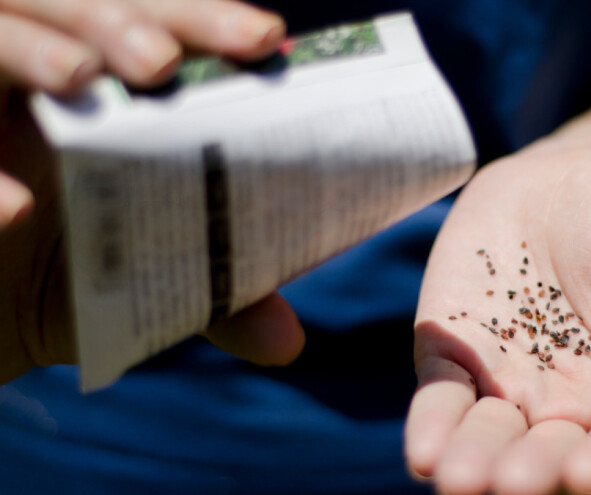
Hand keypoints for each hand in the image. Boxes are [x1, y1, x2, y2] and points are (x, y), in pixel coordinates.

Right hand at [0, 0, 303, 383]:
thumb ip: (215, 300)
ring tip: (80, 75)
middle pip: (75, 12)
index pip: (161, 32)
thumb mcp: (148, 288)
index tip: (265, 40)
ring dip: (31, 48)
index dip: (206, 24)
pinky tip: (12, 209)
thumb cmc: (72, 279)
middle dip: (119, 22)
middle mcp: (45, 85)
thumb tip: (287, 341)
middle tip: (163, 60)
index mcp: (114, 100)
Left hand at [405, 138, 590, 493]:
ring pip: (487, 435)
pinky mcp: (456, 354)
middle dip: (529, 473)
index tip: (585, 474)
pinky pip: (442, 393)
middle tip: (512, 485)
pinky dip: (431, 422)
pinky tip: (423, 452)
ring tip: (458, 481)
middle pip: (547, 454)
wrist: (574, 177)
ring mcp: (506, 384)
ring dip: (472, 461)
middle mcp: (567, 408)